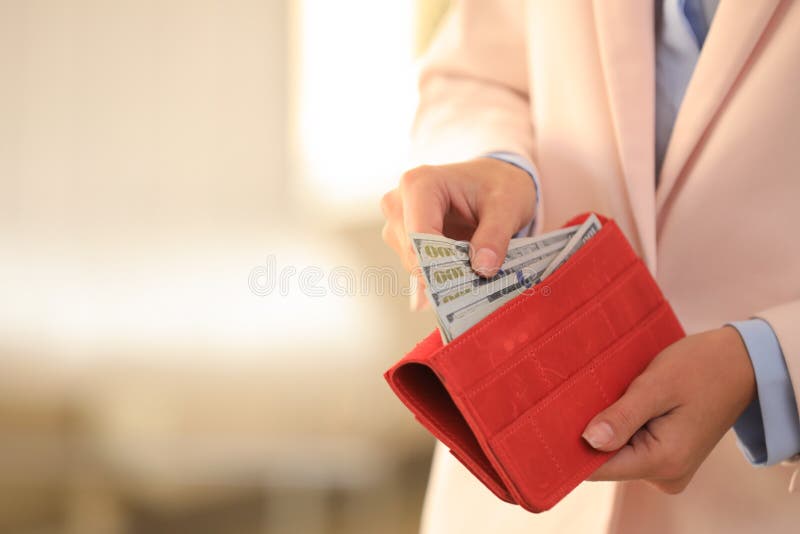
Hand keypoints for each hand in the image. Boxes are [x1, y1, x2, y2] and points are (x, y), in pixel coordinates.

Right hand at [380, 158, 535, 308]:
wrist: (493, 181)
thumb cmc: (498, 186)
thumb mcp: (507, 207)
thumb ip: (495, 237)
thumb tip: (483, 269)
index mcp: (419, 184)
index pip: (417, 235)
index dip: (439, 264)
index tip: (467, 281)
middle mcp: (399, 202)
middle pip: (412, 252)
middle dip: (443, 271)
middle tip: (477, 278)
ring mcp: (397, 221)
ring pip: (413, 263)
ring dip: (442, 273)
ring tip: (473, 266)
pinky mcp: (401, 238)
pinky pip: (415, 266)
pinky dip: (438, 275)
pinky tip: (460, 274)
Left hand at [583, 327, 755, 492]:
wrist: (740, 363)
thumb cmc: (701, 367)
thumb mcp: (657, 386)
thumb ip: (623, 416)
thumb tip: (589, 441)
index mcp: (664, 461)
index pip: (599, 468)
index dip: (571, 448)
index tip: (549, 423)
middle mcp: (665, 474)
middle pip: (605, 462)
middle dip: (588, 433)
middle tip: (575, 397)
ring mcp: (667, 467)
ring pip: (616, 452)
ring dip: (605, 427)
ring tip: (601, 395)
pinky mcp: (666, 455)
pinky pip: (630, 445)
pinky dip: (619, 426)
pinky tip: (617, 402)